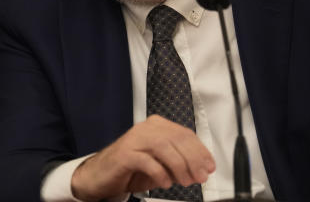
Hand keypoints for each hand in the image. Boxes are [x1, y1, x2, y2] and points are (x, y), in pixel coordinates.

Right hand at [70, 115, 214, 200]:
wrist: (100, 176)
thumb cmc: (131, 169)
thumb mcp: (160, 165)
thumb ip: (178, 162)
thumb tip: (201, 167)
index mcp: (156, 126)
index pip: (185, 134)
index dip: (201, 151)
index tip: (209, 167)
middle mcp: (145, 128)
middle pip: (176, 138)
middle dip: (193, 160)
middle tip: (200, 177)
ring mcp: (134, 139)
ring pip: (163, 146)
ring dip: (179, 166)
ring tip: (186, 181)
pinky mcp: (124, 154)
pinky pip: (146, 160)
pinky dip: (160, 173)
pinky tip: (165, 183)